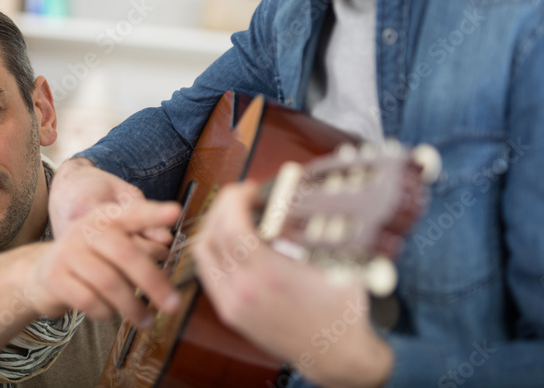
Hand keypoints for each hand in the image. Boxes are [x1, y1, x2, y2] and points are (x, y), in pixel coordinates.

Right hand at [31, 168, 182, 325]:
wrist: (42, 274)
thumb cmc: (90, 261)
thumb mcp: (112, 246)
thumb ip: (139, 245)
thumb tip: (165, 252)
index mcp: (104, 217)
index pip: (132, 212)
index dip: (153, 214)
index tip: (175, 213)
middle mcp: (84, 229)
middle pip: (125, 254)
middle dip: (153, 282)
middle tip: (174, 305)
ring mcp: (67, 252)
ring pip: (109, 282)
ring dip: (133, 306)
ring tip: (147, 320)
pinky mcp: (55, 278)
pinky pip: (89, 300)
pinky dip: (105, 311)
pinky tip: (111, 314)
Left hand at [192, 181, 392, 387]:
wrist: (334, 354)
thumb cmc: (340, 311)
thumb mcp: (338, 262)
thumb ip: (315, 228)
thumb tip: (296, 195)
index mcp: (270, 275)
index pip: (232, 225)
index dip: (235, 199)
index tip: (249, 188)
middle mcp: (245, 290)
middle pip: (213, 234)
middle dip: (224, 206)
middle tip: (241, 195)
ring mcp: (233, 304)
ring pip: (203, 253)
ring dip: (214, 226)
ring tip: (234, 214)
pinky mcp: (231, 313)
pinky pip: (208, 273)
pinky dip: (213, 250)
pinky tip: (231, 241)